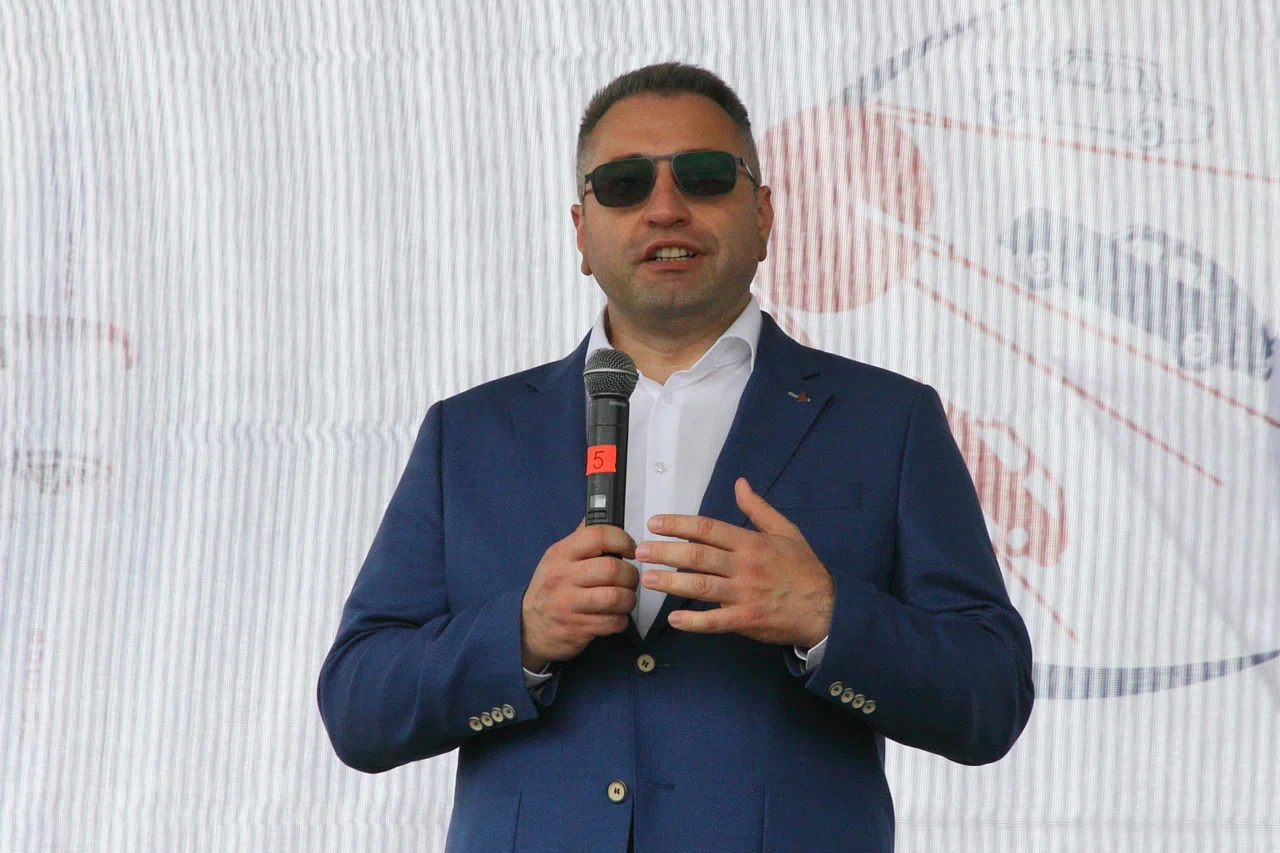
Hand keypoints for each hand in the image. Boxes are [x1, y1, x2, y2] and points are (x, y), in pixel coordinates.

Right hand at [520, 517, 638, 670]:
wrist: (529, 626)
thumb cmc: (550, 588)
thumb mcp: (557, 558)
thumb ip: (580, 539)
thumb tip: (600, 513)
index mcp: (561, 554)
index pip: (598, 536)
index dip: (623, 540)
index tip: (630, 549)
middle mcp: (563, 577)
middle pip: (612, 568)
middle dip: (630, 575)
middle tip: (630, 579)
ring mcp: (569, 604)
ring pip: (616, 597)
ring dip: (629, 598)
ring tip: (625, 598)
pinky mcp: (577, 628)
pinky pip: (613, 622)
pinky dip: (621, 619)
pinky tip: (615, 615)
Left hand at [636, 477, 833, 648]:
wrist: (826, 609)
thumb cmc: (804, 569)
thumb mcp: (786, 531)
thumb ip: (758, 508)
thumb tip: (740, 483)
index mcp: (751, 543)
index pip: (708, 529)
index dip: (679, 525)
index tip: (655, 524)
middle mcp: (744, 566)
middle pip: (698, 556)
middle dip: (666, 552)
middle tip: (641, 551)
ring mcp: (744, 595)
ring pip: (701, 587)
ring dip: (671, 583)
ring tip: (648, 579)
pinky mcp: (746, 620)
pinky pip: (714, 621)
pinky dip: (693, 621)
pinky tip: (673, 619)